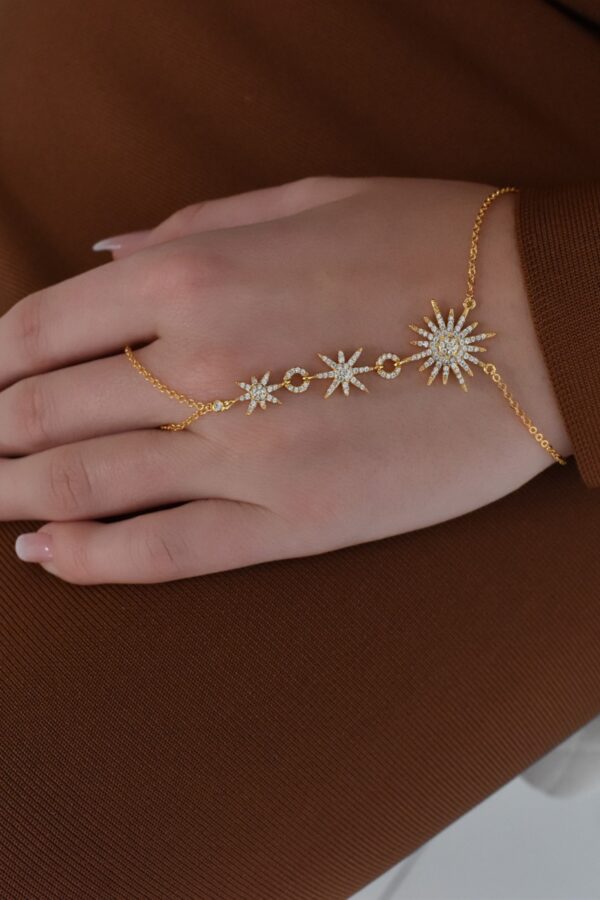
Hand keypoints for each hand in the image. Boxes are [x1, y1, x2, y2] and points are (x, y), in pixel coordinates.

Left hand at [0, 176, 570, 583]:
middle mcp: (202, 364)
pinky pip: (163, 551)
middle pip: (43, 414)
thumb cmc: (431, 246)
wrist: (544, 324)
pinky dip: (91, 559)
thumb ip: (190, 221)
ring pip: (84, 487)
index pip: (39, 329)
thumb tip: (101, 253)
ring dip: (13, 496)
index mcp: (197, 272)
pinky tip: (48, 555)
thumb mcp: (306, 197)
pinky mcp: (293, 522)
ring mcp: (244, 452)